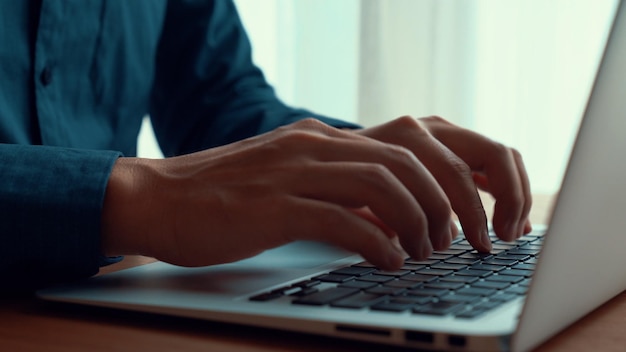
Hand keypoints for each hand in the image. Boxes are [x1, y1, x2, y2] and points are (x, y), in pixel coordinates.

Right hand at [101, 116, 530, 270]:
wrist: (158, 198)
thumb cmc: (227, 199)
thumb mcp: (295, 184)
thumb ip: (341, 191)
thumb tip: (393, 216)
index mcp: (327, 138)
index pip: (414, 138)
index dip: (457, 171)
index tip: (476, 209)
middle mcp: (318, 144)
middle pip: (411, 156)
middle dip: (452, 199)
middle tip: (467, 239)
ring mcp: (295, 170)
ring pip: (385, 182)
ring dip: (421, 221)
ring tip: (429, 252)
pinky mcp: (274, 206)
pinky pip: (342, 218)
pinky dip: (378, 242)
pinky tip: (389, 262)